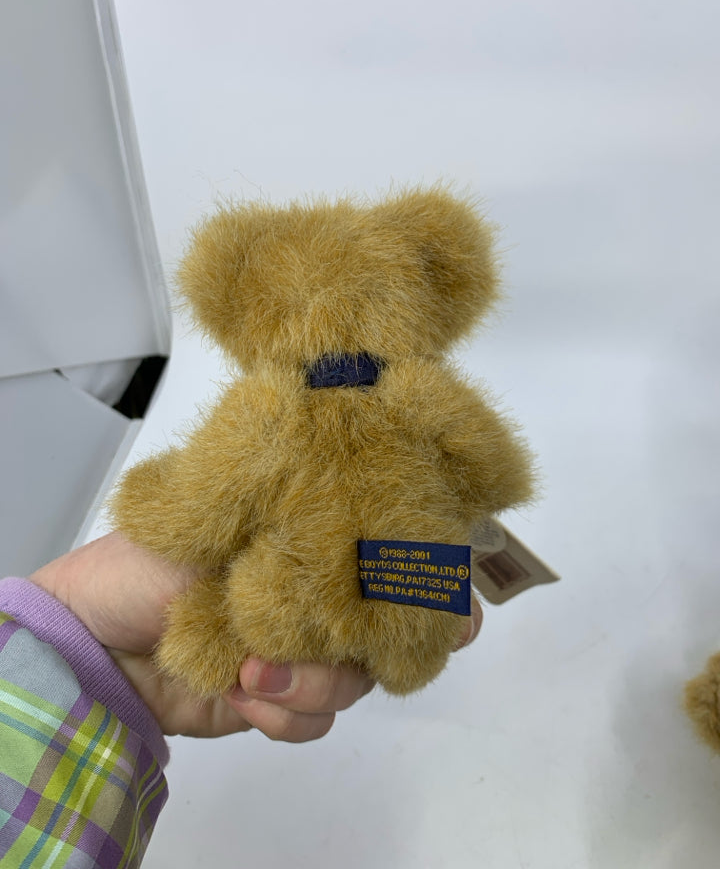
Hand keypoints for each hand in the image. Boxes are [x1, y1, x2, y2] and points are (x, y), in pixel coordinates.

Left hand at [30, 532, 480, 739]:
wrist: (92, 638)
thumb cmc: (151, 560)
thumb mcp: (226, 524)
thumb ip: (298, 532)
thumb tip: (369, 535)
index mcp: (312, 537)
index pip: (400, 547)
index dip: (439, 570)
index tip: (449, 591)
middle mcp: (318, 592)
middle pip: (399, 622)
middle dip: (398, 638)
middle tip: (370, 641)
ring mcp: (302, 648)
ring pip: (358, 677)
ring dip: (316, 680)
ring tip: (255, 669)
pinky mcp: (278, 697)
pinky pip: (315, 719)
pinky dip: (285, 713)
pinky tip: (243, 692)